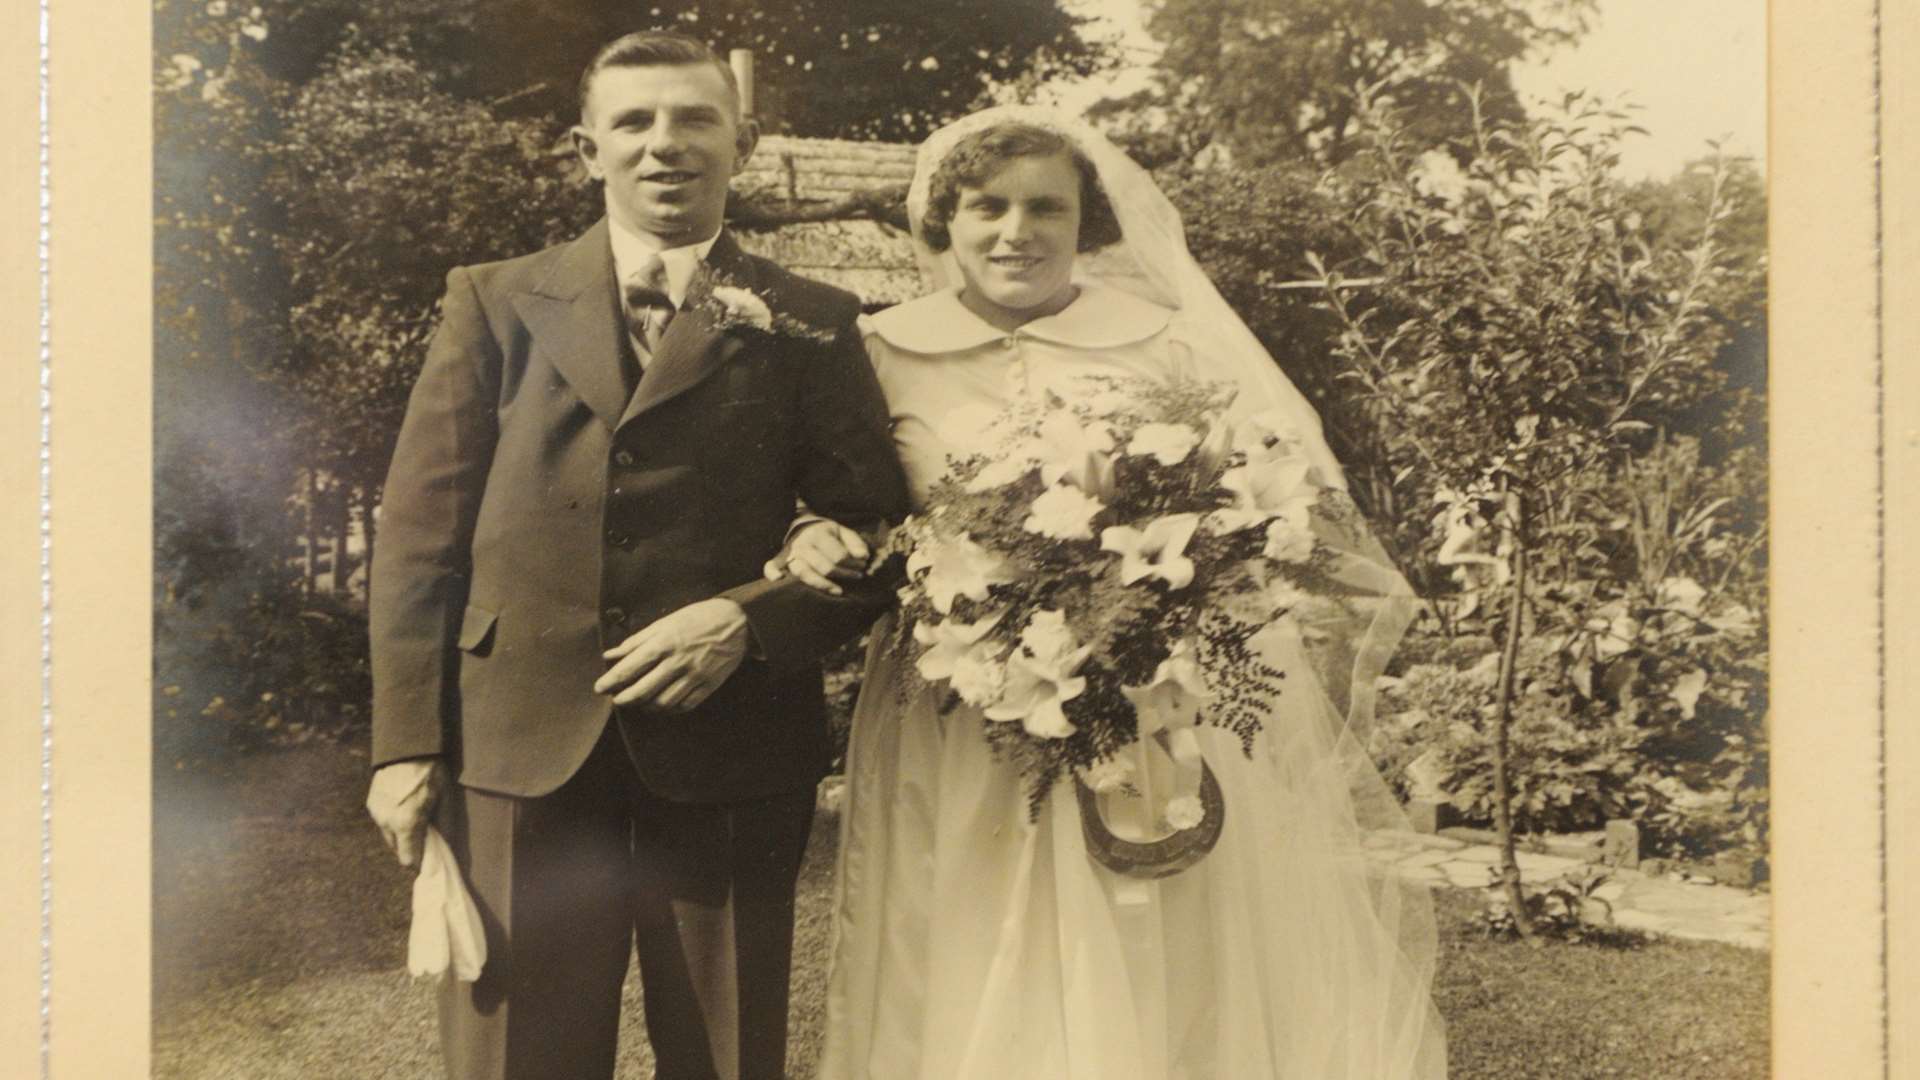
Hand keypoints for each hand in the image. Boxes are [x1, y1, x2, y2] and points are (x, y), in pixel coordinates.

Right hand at [366, 757, 446, 868]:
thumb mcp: (445, 800)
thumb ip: (445, 828)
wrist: (407, 749)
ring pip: (388, 836)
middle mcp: (387, 823)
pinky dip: (392, 821)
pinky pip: (382, 822)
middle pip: (397, 850)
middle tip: (424, 834)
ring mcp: (376, 813)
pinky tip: (403, 807)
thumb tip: (447, 848)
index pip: (407, 860)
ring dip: (400, 834)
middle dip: (410, 847)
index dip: (419, 860)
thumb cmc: (431, 774)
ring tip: (414, 818)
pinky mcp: (371, 804)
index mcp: (406, 824)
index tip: (428, 855)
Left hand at [595, 598, 749, 709]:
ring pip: (662, 702)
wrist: (736, 621)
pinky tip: (662, 704)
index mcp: (663, 643)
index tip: (600, 688)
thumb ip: (636, 641)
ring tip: (639, 702)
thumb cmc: (696, 618)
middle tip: (617, 700)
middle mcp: (677, 662)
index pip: (630, 669)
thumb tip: (610, 655)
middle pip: (643, 691)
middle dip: (624, 699)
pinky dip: (669, 709)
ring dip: (645, 706)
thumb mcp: (664, 622)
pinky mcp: (708, 685)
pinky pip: (684, 705)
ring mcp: (694, 676)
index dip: (611, 681)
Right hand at [761, 521, 870, 595]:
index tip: (862, 566)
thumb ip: (856, 543)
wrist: (802, 525)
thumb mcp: (843, 531)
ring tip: (838, 590)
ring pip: (804, 574)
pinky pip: (771, 566)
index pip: (839, 556)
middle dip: (845, 575)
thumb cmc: (826, 533)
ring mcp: (790, 554)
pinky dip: (772, 573)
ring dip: (823, 585)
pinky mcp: (781, 561)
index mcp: (818, 534)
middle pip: (826, 568)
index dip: (854, 564)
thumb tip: (863, 557)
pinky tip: (778, 579)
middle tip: (857, 576)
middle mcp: (803, 544)